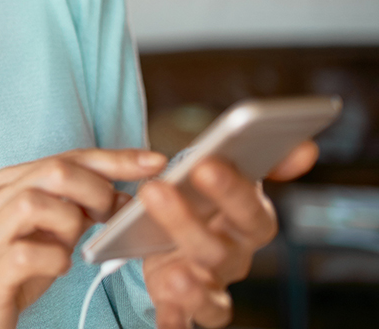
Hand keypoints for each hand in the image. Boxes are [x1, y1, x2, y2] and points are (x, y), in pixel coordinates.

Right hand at [0, 148, 167, 328]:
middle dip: (96, 190)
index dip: (115, 159)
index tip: (154, 162)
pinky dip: (54, 259)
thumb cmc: (21, 262)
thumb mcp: (54, 228)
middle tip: (111, 215)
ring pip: (34, 204)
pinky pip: (25, 254)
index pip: (69, 157)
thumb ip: (82, 206)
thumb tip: (127, 194)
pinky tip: (61, 266)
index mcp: (13, 181)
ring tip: (75, 244)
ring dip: (71, 223)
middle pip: (53, 171)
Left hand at [140, 141, 318, 328]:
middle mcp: (234, 258)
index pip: (251, 212)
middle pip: (220, 251)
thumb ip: (262, 161)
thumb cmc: (203, 195)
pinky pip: (182, 320)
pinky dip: (174, 325)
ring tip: (174, 275)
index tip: (205, 163)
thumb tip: (305, 150)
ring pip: (211, 297)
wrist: (172, 225)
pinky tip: (165, 325)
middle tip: (156, 190)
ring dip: (193, 289)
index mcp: (247, 223)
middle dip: (187, 222)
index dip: (232, 191)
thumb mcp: (223, 168)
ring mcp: (210, 285)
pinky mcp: (182, 303)